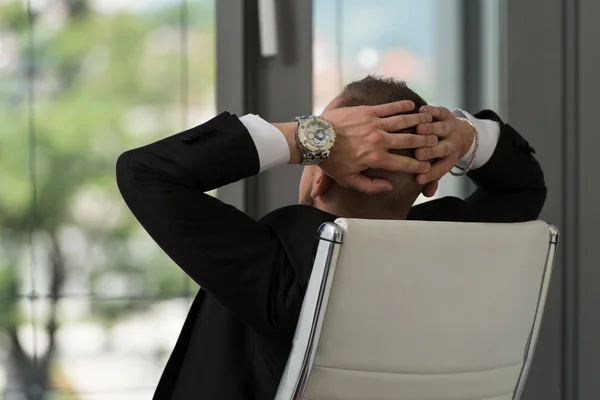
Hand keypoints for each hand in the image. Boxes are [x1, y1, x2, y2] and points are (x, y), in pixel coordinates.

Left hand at [320, 100, 438, 193]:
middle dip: (425, 142)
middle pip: (409, 141)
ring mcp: (374, 124)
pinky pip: (389, 108)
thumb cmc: (330, 161)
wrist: (315, 139)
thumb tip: (388, 187)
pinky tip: (412, 105)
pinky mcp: (367, 111)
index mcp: (376, 158)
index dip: (418, 166)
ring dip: (419, 120)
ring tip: (429, 119)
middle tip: (435, 140)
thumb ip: (370, 186)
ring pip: (403, 121)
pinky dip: (402, 106)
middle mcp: (379, 140)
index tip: (428, 167)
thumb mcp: (348, 180)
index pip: (404, 164)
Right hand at [413, 106, 474, 196]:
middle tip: (418, 154)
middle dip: (431, 151)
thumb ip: (433, 178)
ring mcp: (449, 128)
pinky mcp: (446, 115)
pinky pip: (440, 112)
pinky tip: (420, 111)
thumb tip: (427, 195)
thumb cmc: (442, 153)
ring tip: (419, 130)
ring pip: (442, 129)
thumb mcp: (440, 166)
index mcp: (449, 159)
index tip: (418, 180)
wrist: (461, 133)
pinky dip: (431, 111)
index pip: (441, 169)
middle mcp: (451, 144)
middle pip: (443, 149)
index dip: (431, 175)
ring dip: (431, 129)